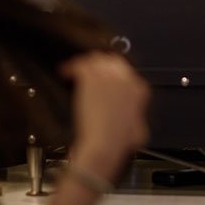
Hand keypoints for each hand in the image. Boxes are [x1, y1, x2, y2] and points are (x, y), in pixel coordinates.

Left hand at [60, 52, 149, 182]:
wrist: (105, 144)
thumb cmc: (119, 142)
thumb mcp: (139, 131)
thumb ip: (137, 118)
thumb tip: (134, 117)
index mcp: (139, 90)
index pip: (127, 71)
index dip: (114, 75)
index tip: (106, 81)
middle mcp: (125, 78)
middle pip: (111, 60)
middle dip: (100, 65)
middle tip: (89, 73)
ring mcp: (107, 75)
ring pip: (95, 59)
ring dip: (86, 65)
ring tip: (76, 71)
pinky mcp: (90, 77)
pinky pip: (78, 64)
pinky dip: (70, 67)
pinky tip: (65, 73)